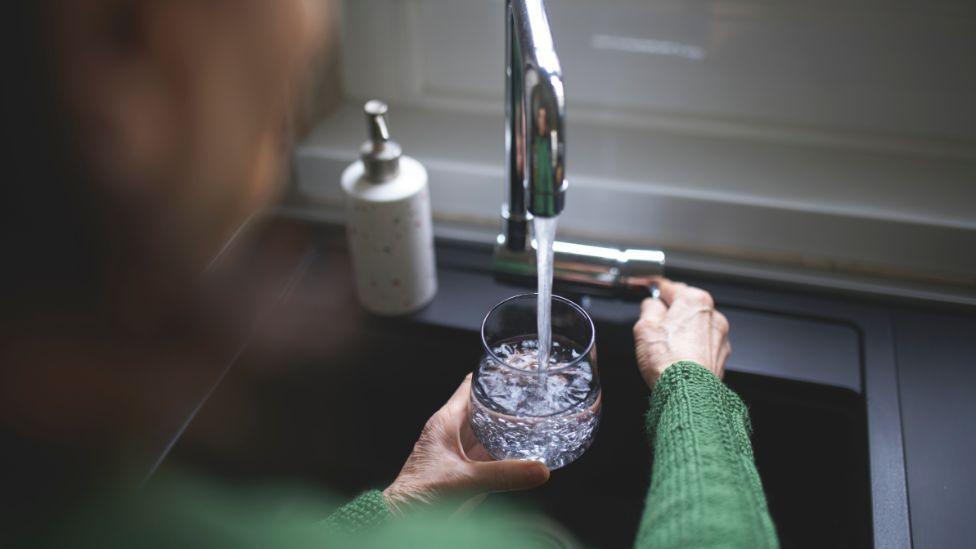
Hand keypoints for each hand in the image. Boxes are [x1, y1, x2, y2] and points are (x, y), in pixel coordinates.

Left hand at [383, 374, 549, 512]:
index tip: (514, 368)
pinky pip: (488, 453)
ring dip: (507, 425)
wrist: (404, 519)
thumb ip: (503, 475)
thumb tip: (539, 470)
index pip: (470, 387)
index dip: (491, 375)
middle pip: (483, 406)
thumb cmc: (418, 494)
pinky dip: (505, 449)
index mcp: (445, 422)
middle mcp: (452, 432)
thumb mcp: (464, 480)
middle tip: (534, 394)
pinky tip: (524, 449)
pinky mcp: (465, 470)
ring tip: (536, 417)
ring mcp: (459, 451)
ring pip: (487, 430)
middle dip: (506, 401)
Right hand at [633, 278, 730, 389]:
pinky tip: (679, 358)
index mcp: (694, 301)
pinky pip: (703, 344)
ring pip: (696, 326)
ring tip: (665, 347)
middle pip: (686, 307)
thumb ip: (649, 308)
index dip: (655, 289)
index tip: (650, 289)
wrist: (688, 392)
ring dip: (683, 331)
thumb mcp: (644, 327)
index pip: (670, 287)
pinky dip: (692, 347)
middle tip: (653, 326)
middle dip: (670, 313)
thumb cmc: (668, 361)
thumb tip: (652, 304)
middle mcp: (713, 315)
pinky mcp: (721, 356)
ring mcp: (720, 336)